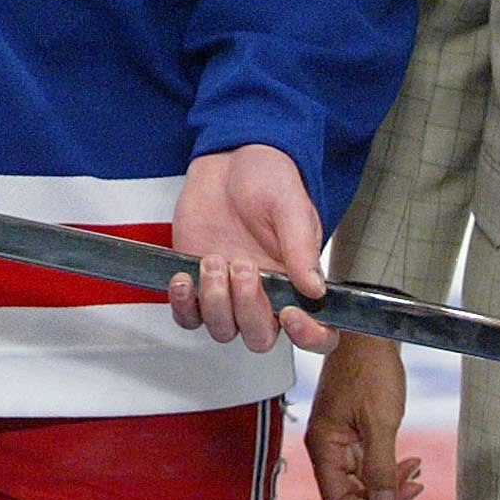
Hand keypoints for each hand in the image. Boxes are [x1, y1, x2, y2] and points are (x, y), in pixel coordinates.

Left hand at [168, 143, 331, 354]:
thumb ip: (301, 248)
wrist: (228, 162)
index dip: (307, 336)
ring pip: (223, 330)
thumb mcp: (291, 207)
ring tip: (213, 260)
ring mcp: (229, 294)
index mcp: (299, 284)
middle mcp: (265, 296)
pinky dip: (183, 305)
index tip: (290, 313)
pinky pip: (189, 316)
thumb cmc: (267, 182)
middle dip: (248, 308)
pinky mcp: (198, 284)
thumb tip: (315, 290)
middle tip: (242, 266)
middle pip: (260, 337)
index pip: (316, 333)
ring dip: (215, 302)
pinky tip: (183, 278)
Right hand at [303, 332, 422, 499]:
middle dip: (382, 497)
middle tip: (414, 490)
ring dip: (388, 482)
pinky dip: (388, 467)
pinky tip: (408, 462)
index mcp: (324, 444)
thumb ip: (380, 467)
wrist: (369, 332)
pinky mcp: (351, 428)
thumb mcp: (380, 422)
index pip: (336, 499)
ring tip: (416, 474)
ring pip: (361, 478)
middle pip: (350, 492)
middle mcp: (327, 444)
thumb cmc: (368, 367)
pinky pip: (367, 460)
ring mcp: (339, 436)